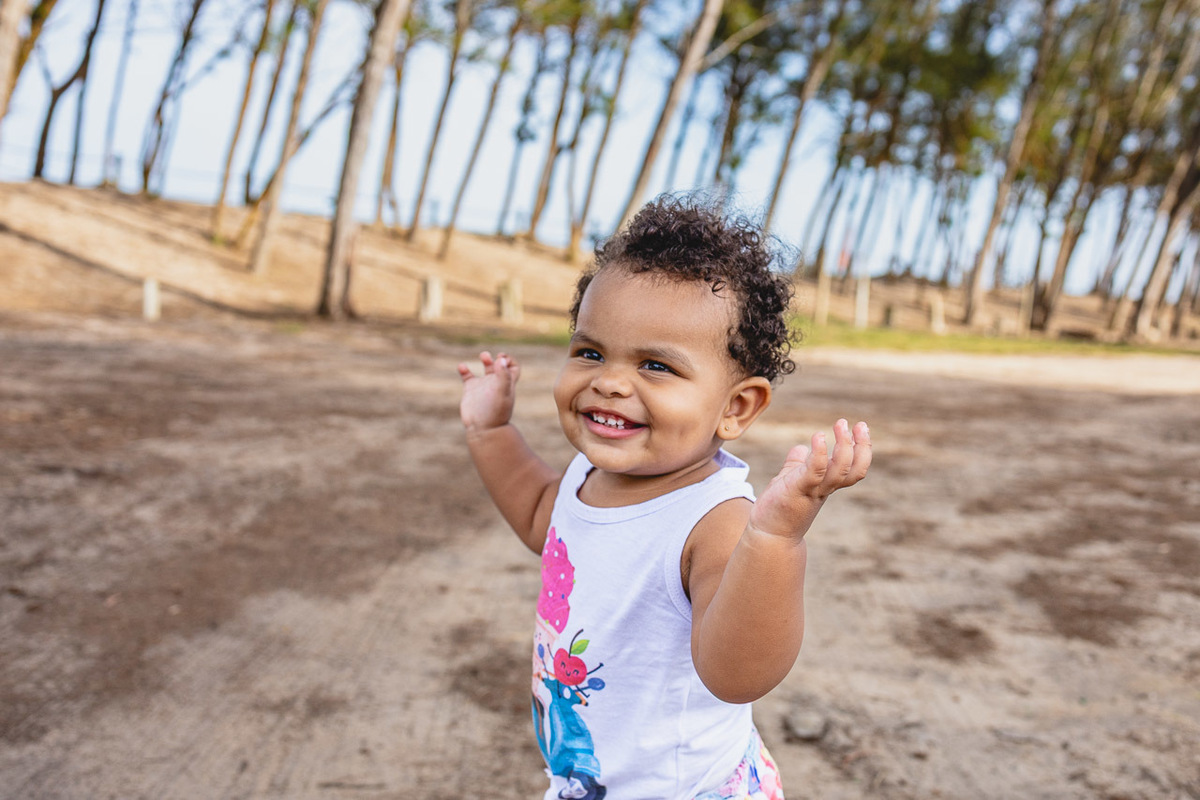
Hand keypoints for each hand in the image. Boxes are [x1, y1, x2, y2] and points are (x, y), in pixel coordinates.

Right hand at [457, 351, 519, 432]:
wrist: (483, 429)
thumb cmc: (495, 413)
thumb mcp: (502, 393)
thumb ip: (503, 376)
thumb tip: (501, 359)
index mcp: (507, 384)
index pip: (513, 367)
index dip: (509, 360)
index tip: (501, 359)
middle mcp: (496, 384)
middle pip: (500, 366)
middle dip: (497, 359)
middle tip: (492, 359)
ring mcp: (483, 386)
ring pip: (486, 368)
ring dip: (486, 359)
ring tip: (484, 356)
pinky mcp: (470, 390)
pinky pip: (467, 375)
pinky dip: (464, 369)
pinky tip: (463, 367)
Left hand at [749, 418, 870, 539]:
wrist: (767, 535)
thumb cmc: (779, 507)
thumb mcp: (790, 480)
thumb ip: (797, 464)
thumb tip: (801, 448)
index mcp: (827, 485)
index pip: (855, 469)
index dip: (862, 449)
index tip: (861, 428)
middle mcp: (825, 489)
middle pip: (854, 470)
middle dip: (861, 446)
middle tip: (859, 424)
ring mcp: (813, 491)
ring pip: (840, 470)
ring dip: (844, 446)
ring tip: (841, 425)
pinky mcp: (798, 490)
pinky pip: (815, 471)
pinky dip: (820, 454)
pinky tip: (819, 437)